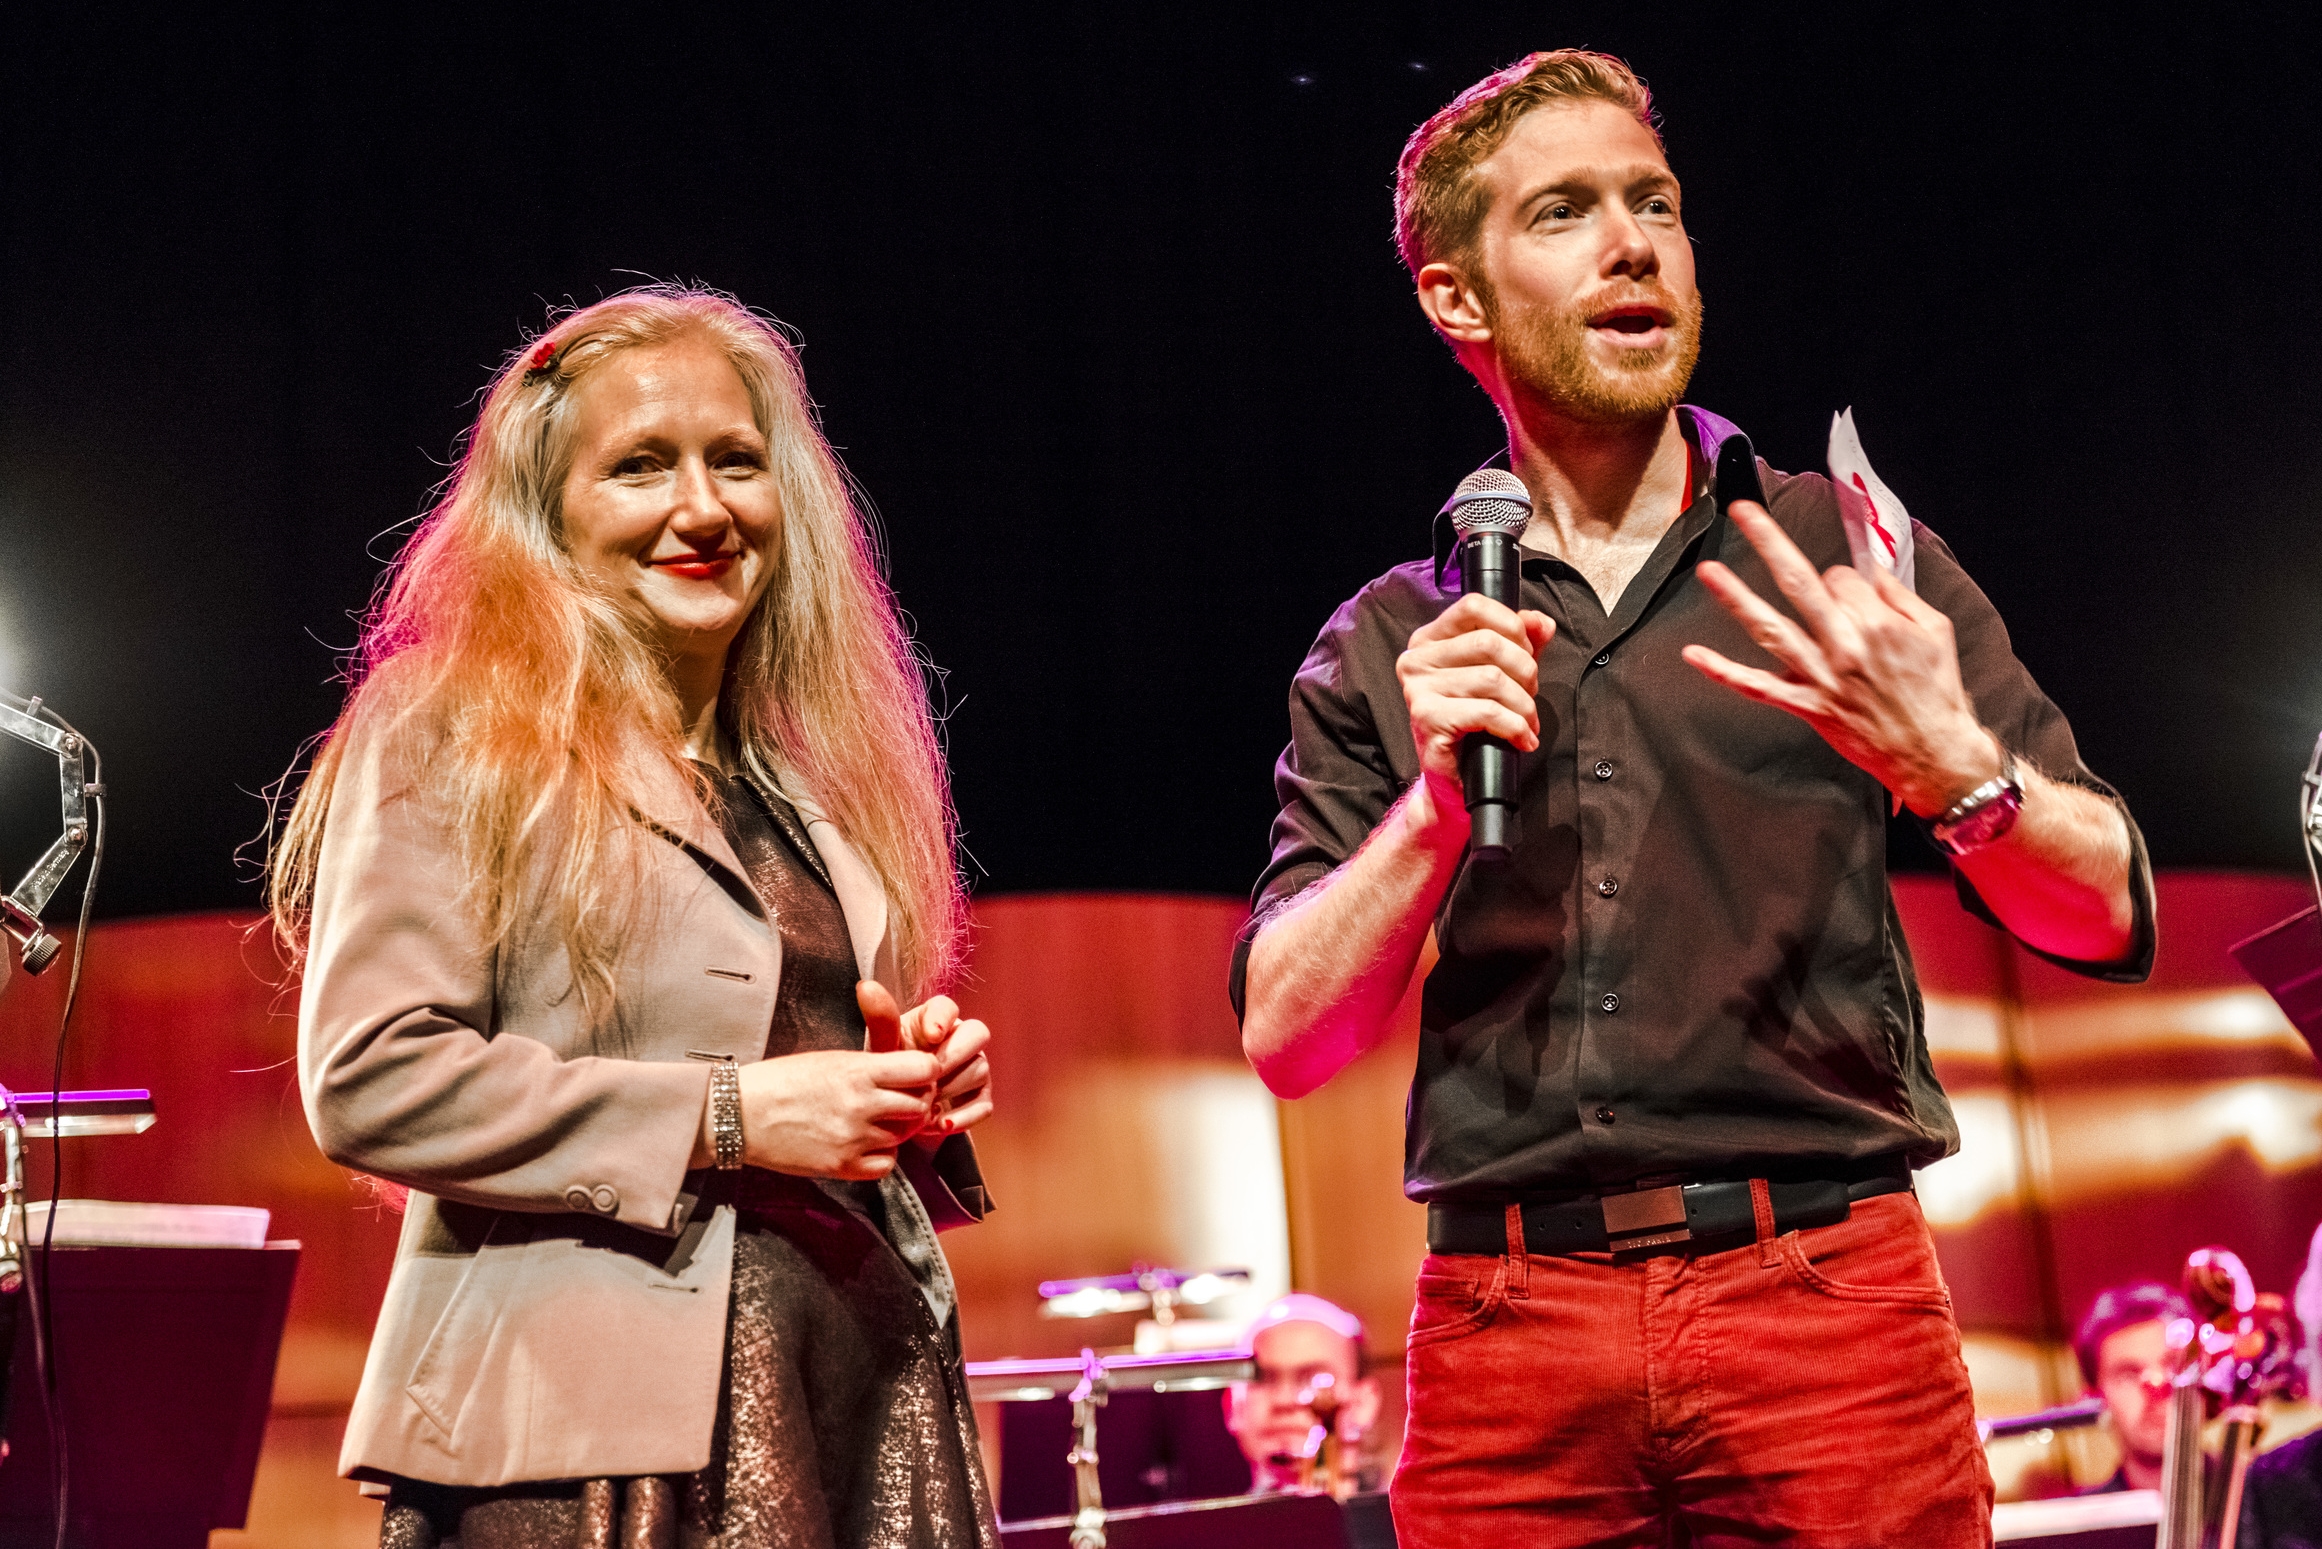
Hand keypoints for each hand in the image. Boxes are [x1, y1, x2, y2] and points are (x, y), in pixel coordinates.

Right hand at [732, 1046, 938, 1180]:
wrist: (741, 1114)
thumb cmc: (782, 1080)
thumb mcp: (831, 1059)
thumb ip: (872, 1066)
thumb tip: (910, 1070)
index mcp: (858, 1070)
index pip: (923, 1069)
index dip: (925, 1071)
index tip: (916, 1074)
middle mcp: (862, 1104)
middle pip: (920, 1105)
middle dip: (916, 1101)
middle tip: (901, 1100)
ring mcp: (853, 1138)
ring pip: (905, 1136)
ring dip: (897, 1129)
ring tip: (876, 1121)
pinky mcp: (842, 1166)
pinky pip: (886, 1165)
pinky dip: (882, 1156)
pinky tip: (866, 1144)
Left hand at [858, 982, 993, 1149]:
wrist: (896, 1111)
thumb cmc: (889, 1070)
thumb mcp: (882, 1047)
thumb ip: (880, 1019)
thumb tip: (865, 985)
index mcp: (935, 1019)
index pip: (948, 1007)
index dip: (943, 1019)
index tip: (931, 1036)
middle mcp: (961, 1038)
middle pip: (978, 1033)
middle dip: (954, 1055)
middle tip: (929, 1077)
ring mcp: (975, 1067)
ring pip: (980, 1069)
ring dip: (952, 1089)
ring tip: (922, 1106)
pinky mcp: (980, 1097)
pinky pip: (984, 1104)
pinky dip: (962, 1116)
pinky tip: (937, 1124)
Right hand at [1394, 594, 1555, 821]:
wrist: (1453, 778)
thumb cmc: (1474, 724)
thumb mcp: (1502, 674)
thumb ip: (1521, 643)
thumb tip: (1543, 622)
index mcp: (1430, 640)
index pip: (1474, 606)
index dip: (1512, 626)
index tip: (1526, 653)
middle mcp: (1417, 659)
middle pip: (1489, 642)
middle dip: (1524, 671)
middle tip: (1529, 695)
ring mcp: (1418, 689)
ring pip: (1492, 679)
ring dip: (1523, 705)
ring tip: (1526, 721)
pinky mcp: (1428, 719)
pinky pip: (1487, 712)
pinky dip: (1515, 726)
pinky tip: (1522, 738)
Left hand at [1680, 501, 1999, 815]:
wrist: (1932, 752)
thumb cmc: (1936, 691)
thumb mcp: (1935, 631)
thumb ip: (1898, 596)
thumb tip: (1868, 570)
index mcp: (1878, 622)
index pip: (1840, 578)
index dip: (1841, 581)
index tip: (1846, 594)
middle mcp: (1845, 645)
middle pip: (1800, 583)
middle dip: (1770, 542)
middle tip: (1743, 512)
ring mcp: (1821, 676)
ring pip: (1771, 629)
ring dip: (1736, 598)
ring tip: (1708, 571)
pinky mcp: (1807, 705)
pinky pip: (1758, 687)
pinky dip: (1725, 672)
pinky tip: (1694, 654)